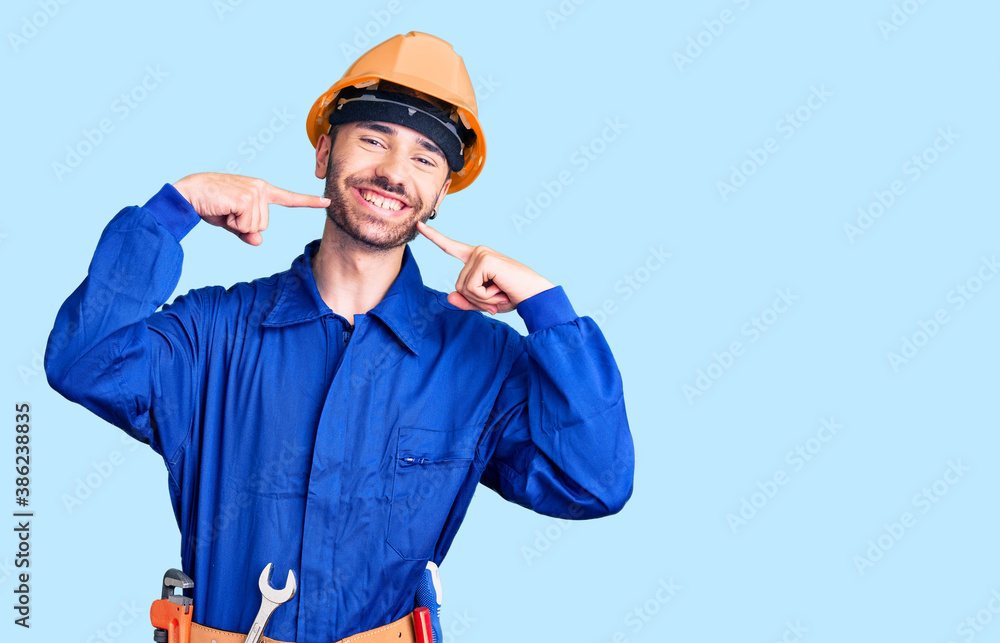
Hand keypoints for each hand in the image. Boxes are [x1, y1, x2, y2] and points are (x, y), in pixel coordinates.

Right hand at [173, 172, 329, 245]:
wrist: (189, 193)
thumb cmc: (210, 206)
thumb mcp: (231, 222)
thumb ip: (247, 232)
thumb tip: (258, 241)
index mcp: (260, 191)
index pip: (288, 198)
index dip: (308, 202)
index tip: (326, 202)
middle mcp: (261, 188)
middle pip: (264, 225)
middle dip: (243, 226)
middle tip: (227, 212)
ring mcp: (255, 191)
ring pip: (256, 227)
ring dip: (237, 224)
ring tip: (224, 209)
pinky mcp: (247, 197)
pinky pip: (247, 225)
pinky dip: (233, 223)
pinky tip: (223, 209)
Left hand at [417, 220, 553, 314]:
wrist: (535, 296)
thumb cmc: (512, 297)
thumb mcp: (484, 302)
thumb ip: (466, 301)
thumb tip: (449, 297)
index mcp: (476, 258)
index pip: (451, 247)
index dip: (435, 237)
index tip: (419, 225)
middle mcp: (478, 252)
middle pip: (458, 286)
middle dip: (475, 300)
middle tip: (496, 297)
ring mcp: (481, 254)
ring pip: (463, 288)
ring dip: (481, 299)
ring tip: (499, 293)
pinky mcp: (485, 260)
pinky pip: (472, 288)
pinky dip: (485, 297)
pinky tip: (500, 290)